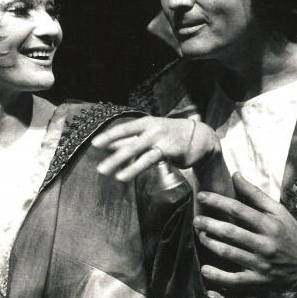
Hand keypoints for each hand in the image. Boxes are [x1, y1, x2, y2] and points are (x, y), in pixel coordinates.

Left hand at [92, 116, 218, 181]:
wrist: (201, 137)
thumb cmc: (171, 135)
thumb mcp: (150, 134)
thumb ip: (131, 140)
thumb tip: (109, 145)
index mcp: (145, 123)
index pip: (124, 129)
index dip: (109, 136)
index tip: (95, 144)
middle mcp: (152, 129)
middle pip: (128, 141)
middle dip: (113, 154)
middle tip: (99, 167)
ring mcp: (160, 139)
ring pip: (138, 151)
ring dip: (122, 163)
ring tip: (110, 174)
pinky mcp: (169, 150)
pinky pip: (149, 159)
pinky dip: (136, 167)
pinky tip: (125, 175)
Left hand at [195, 172, 296, 293]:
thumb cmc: (292, 235)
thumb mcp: (280, 212)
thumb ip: (256, 194)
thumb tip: (236, 174)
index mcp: (270, 224)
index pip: (238, 209)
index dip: (217, 201)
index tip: (201, 196)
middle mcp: (265, 244)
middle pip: (231, 232)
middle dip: (209, 224)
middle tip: (196, 219)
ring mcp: (261, 264)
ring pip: (229, 253)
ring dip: (210, 244)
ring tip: (200, 235)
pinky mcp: (259, 281)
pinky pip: (235, 280)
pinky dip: (218, 276)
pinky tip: (205, 269)